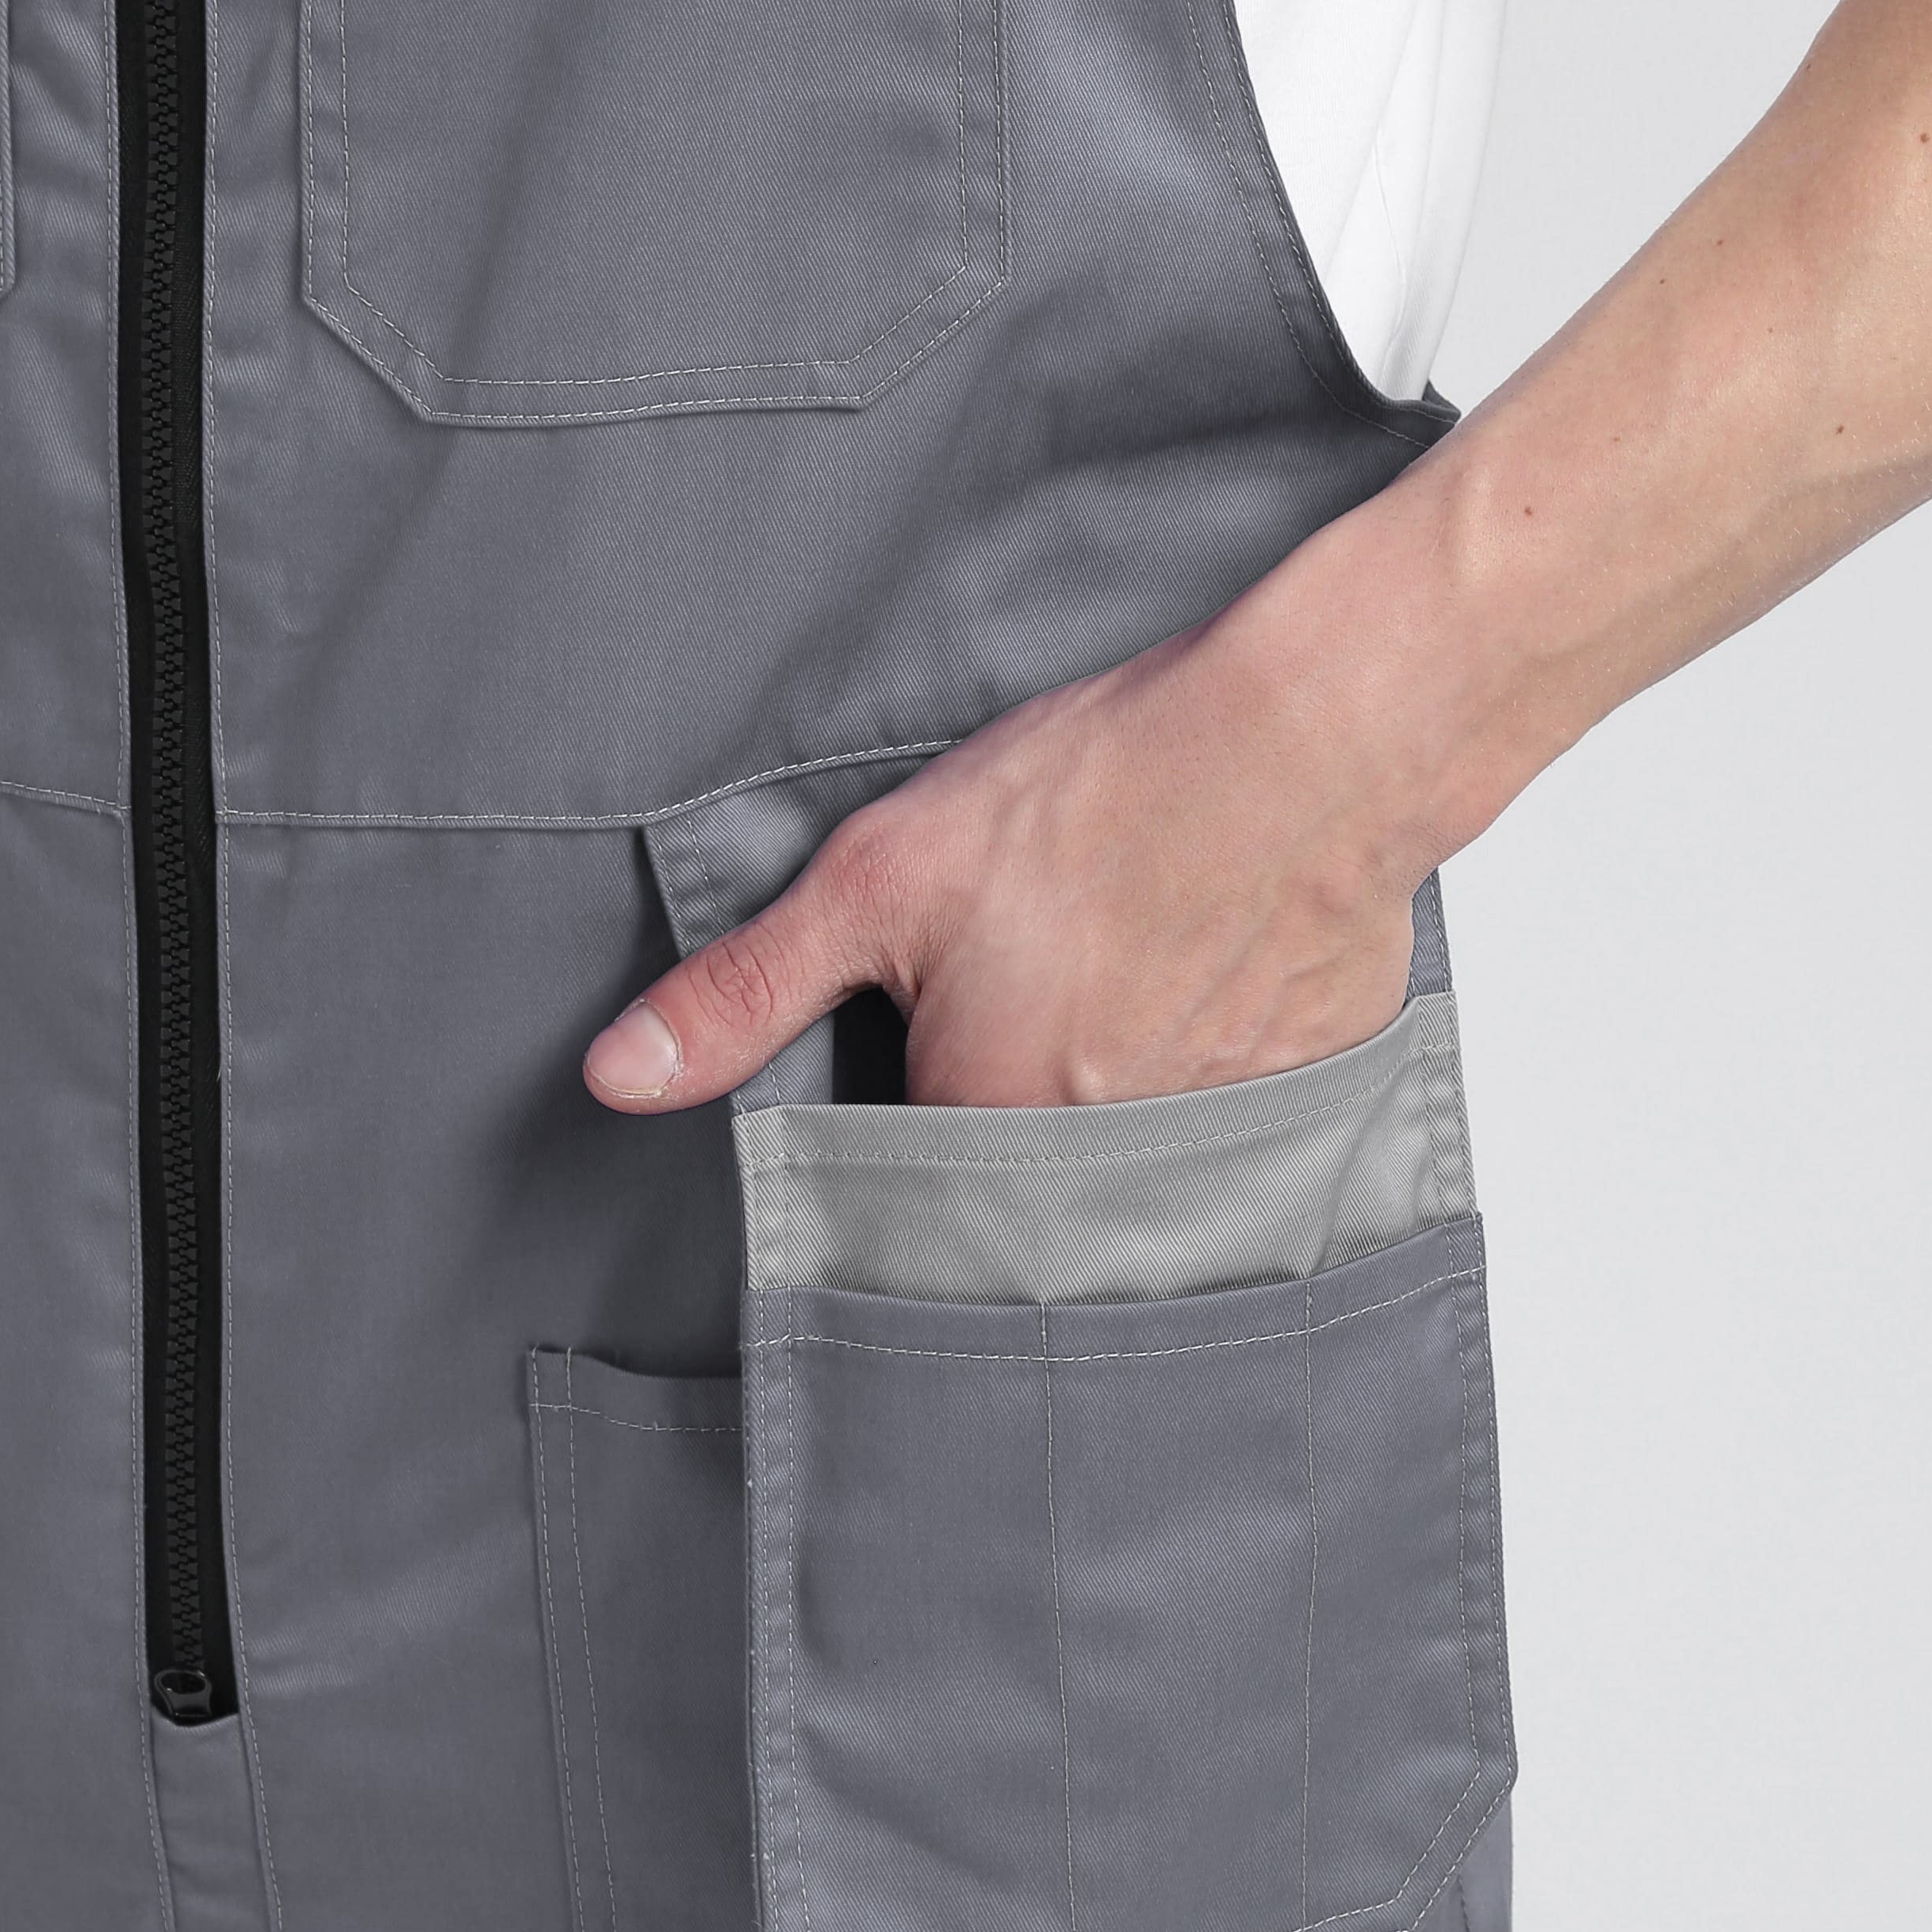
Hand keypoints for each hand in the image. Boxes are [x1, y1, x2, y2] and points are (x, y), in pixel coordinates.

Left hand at [583, 603, 1427, 1112]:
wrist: (1313, 744)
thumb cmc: (1102, 795)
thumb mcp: (882, 874)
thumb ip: (749, 992)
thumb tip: (618, 1077)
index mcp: (980, 1128)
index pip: (907, 1187)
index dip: (908, 1104)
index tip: (934, 1033)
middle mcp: (1098, 1172)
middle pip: (1023, 1185)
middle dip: (1016, 1101)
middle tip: (1045, 981)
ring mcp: (1212, 1149)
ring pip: (1129, 1163)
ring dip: (1118, 1091)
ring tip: (1128, 969)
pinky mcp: (1303, 1110)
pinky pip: (1234, 1131)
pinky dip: (1217, 1069)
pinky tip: (1213, 974)